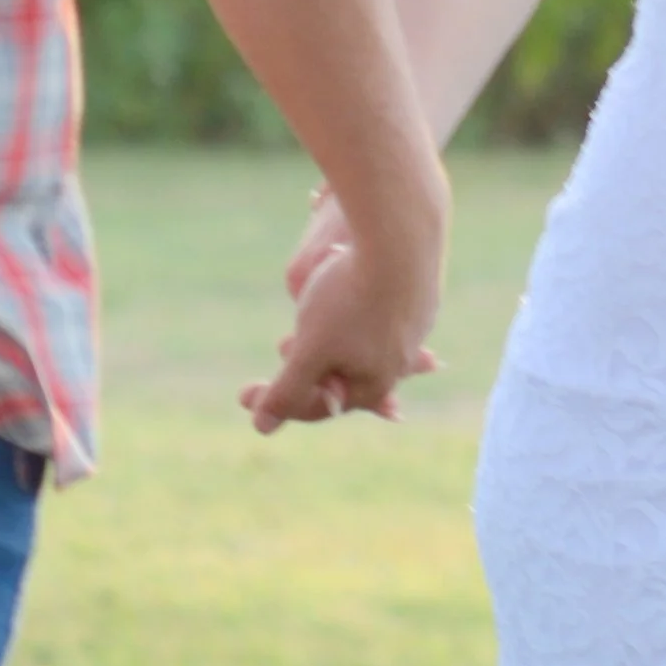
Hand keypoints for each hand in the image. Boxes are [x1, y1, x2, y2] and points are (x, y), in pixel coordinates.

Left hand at [240, 192, 444, 435]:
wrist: (400, 238)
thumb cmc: (350, 298)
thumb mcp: (309, 350)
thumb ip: (287, 391)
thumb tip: (261, 427)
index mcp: (373, 384)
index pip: (318, 406)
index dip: (277, 402)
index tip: (243, 393)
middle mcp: (400, 361)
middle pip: (344, 372)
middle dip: (310, 366)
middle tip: (280, 345)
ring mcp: (415, 326)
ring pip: (363, 339)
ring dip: (333, 333)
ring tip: (316, 313)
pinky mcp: (421, 295)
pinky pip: (381, 308)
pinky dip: (358, 303)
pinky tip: (349, 281)